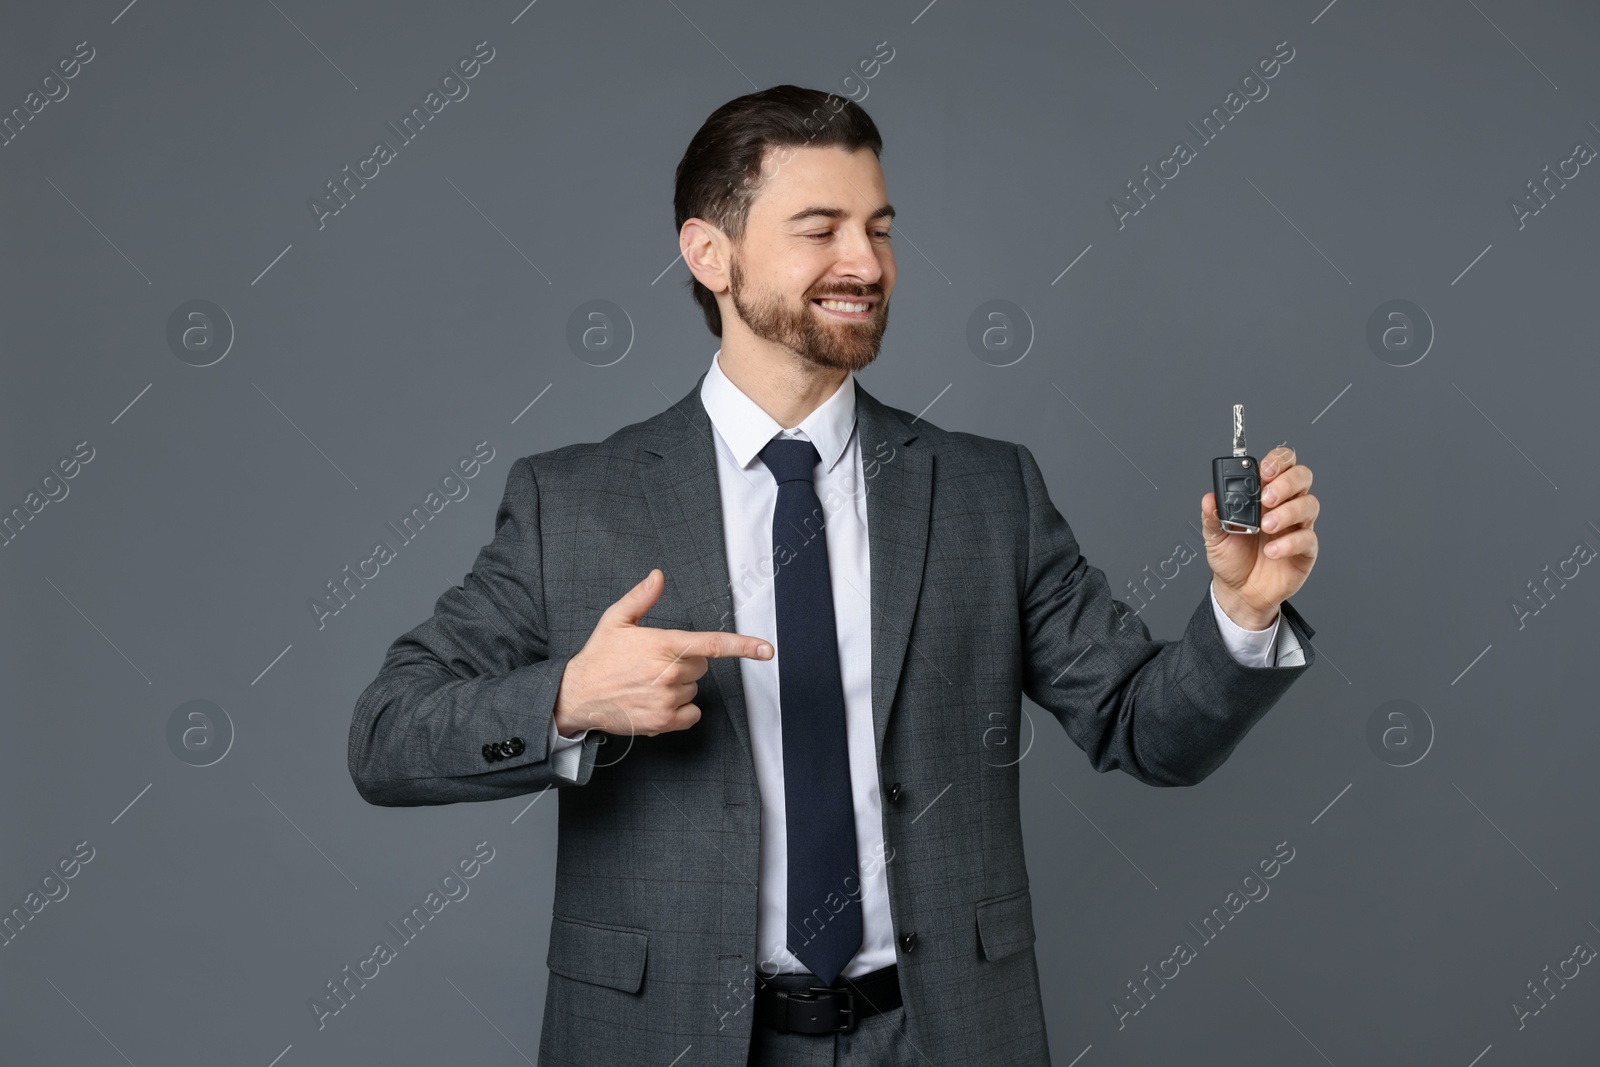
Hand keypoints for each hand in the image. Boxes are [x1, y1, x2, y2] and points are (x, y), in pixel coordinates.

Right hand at [553, 569, 772, 737]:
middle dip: (683, 663)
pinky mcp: (664, 721)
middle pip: (701, 666)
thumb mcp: (615, 620)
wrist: (576, 696)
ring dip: (678, 687)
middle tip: (654, 664)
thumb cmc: (598, 657)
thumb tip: (658, 576)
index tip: (766, 650)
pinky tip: (656, 701)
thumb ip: (641, 598)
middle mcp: (668, 673)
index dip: (743, 646)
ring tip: (648, 684)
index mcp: (662, 645)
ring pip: (694, 690)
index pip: (711, 645)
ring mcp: (667, 699)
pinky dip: (680, 710)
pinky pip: (692, 714)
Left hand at [1201, 446, 1318, 629]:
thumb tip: (1209, 499)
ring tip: (1266, 526)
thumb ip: (1212, 516)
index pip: (1281, 465)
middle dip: (1286, 482)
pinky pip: (1307, 538)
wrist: (1239, 591)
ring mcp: (1297, 526)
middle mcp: (1284, 505)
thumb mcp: (1214, 536)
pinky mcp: (1305, 549)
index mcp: (1263, 495)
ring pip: (1309, 504)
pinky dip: (1289, 542)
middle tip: (1266, 498)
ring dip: (1288, 512)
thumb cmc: (1232, 558)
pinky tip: (1271, 551)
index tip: (1264, 470)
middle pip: (1302, 477)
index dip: (1277, 461)